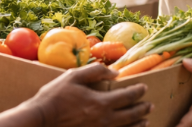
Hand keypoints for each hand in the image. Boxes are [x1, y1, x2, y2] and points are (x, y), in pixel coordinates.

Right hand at [23, 63, 151, 126]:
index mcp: (100, 102)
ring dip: (138, 125)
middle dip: (142, 109)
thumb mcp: (73, 76)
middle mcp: (104, 120)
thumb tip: (115, 72)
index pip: (127, 96)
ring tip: (145, 121)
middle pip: (130, 115)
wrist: (41, 119)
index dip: (138, 91)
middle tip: (150, 105)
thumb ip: (96, 71)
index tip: (144, 88)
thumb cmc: (55, 96)